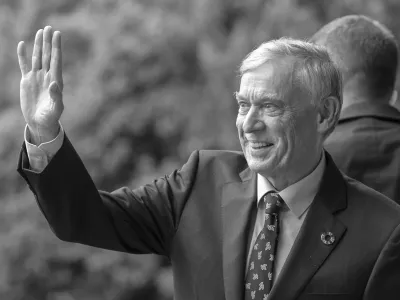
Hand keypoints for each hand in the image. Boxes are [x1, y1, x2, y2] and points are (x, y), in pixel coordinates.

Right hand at [17, 26, 63, 144]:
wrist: (40, 123)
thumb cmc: (51, 117)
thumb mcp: (56, 109)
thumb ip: (56, 96)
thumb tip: (54, 83)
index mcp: (56, 81)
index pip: (56, 60)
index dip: (57, 47)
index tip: (58, 34)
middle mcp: (47, 76)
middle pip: (47, 55)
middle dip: (48, 42)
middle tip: (49, 28)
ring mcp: (37, 77)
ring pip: (37, 57)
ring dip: (38, 45)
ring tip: (40, 32)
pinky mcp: (27, 81)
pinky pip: (24, 65)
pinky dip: (23, 55)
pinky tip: (22, 44)